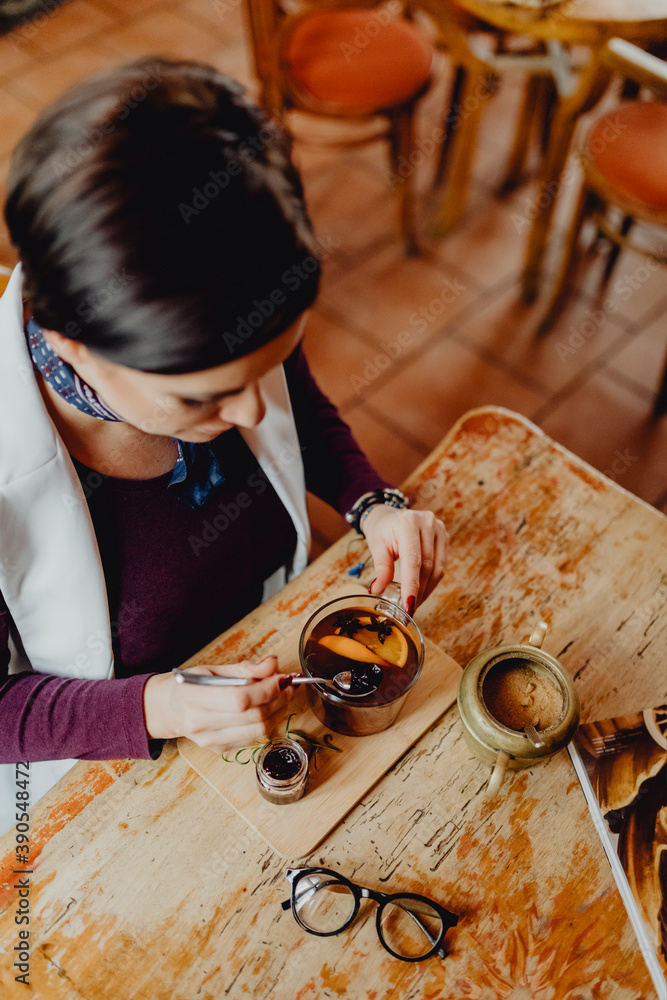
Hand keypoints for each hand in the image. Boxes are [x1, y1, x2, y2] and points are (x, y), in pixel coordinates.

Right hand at [143, 655, 293, 752]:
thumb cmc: (187, 685)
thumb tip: (273, 664)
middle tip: (287, 684)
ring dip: (277, 712)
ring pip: (258, 731)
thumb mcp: (211, 669)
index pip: (240, 699)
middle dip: (278, 699)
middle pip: (253, 717)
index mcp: (194, 698)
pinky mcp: (219, 749)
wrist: (166, 709)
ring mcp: (210, 740)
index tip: (281, 678)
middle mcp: (201, 724)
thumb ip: (244, 669)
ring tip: (282, 695)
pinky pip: (252, 739)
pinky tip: (267, 709)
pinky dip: (266, 723)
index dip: (267, 689)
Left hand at [361, 506, 447, 612]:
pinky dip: (431, 580)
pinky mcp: (443, 536)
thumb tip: (377, 590)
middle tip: (408, 610)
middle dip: (418, 591)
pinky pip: (441, 564)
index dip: (412, 585)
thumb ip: (381, 568)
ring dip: (426, 589)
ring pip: (437, 568)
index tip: (408, 605)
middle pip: (427, 566)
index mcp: (408, 523)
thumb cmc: (381, 530)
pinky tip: (421, 590)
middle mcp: (427, 523)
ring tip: (414, 603)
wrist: (389, 516)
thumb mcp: (376, 546)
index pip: (413, 560)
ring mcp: (438, 529)